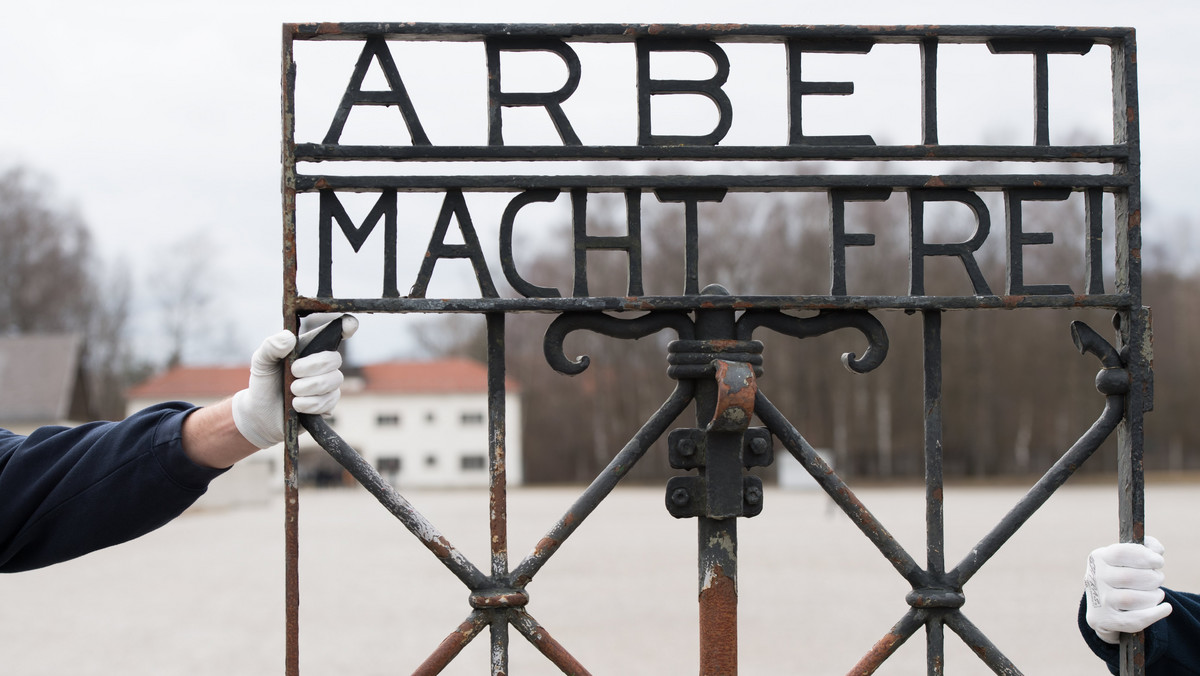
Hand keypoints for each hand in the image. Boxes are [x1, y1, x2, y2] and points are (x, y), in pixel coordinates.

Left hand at [231, 315, 358, 448]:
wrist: (260, 414)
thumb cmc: (264, 382)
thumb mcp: (261, 361)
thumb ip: (271, 346)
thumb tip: (289, 338)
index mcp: (310, 348)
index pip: (335, 333)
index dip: (347, 326)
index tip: (349, 325)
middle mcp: (323, 364)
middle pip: (334, 359)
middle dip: (312, 367)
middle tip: (292, 373)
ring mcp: (328, 385)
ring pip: (333, 381)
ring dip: (308, 388)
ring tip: (291, 392)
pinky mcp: (328, 405)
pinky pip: (328, 402)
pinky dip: (309, 404)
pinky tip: (297, 405)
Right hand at [1084, 536, 1171, 643]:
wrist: (1102, 607)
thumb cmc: (1121, 576)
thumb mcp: (1127, 559)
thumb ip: (1146, 549)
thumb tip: (1157, 550)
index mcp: (1097, 558)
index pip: (1121, 553)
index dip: (1144, 556)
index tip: (1159, 561)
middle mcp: (1094, 578)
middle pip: (1130, 577)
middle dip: (1153, 578)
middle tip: (1158, 579)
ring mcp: (1098, 600)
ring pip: (1132, 599)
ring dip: (1153, 596)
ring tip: (1157, 594)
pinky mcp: (1104, 620)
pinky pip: (1134, 619)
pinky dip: (1154, 614)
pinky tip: (1165, 609)